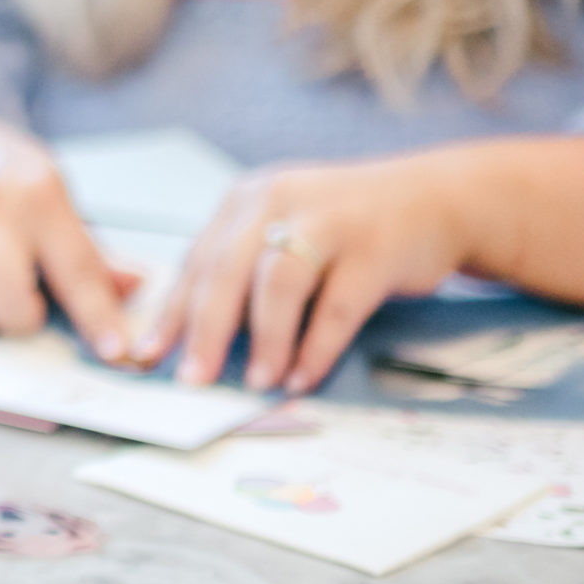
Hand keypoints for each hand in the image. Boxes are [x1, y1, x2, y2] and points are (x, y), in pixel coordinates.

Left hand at [143, 152, 474, 393]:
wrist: (436, 199)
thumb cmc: (345, 229)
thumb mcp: (285, 230)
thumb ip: (244, 270)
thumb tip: (194, 339)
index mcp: (246, 200)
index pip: (197, 261)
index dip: (172, 312)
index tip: (147, 356)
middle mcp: (279, 201)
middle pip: (227, 271)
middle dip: (204, 332)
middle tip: (192, 380)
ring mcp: (328, 221)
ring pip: (279, 285)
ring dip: (265, 341)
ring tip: (257, 384)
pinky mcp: (375, 248)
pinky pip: (338, 306)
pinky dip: (316, 347)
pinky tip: (304, 377)